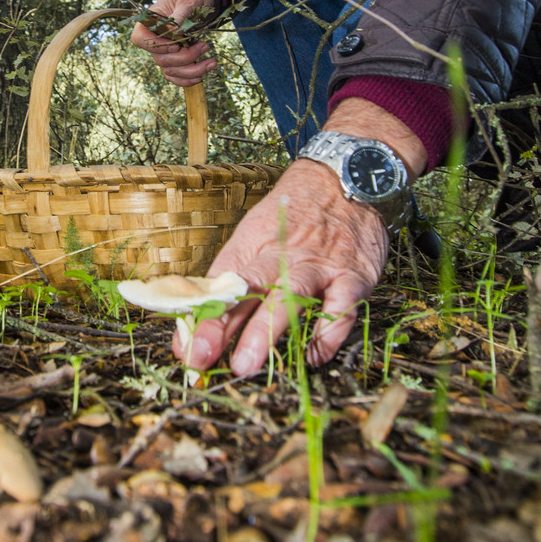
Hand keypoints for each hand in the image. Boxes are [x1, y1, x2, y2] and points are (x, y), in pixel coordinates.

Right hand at [130, 0, 222, 86]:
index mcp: (150, 21)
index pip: (140, 39)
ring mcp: (165, 50)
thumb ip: (180, 15)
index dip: (156, 47)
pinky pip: (176, 75)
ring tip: (212, 62)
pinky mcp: (176, 58)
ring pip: (170, 70)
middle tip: (205, 46)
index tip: (177, 45)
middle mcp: (154, 38)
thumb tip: (175, 32)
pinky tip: (202, 75)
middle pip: (160, 59)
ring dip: (191, 70)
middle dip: (185, 58)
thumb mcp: (189, 0)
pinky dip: (188, 79)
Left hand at [172, 158, 389, 375]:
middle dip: (226, 325)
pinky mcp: (353, 276)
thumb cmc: (296, 213)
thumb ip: (229, 282)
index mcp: (254, 243)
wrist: (346, 177)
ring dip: (266, 331)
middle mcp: (284, 255)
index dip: (203, 317)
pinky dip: (328, 334)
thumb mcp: (256, 233)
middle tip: (205, 357)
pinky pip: (342, 308)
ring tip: (247, 364)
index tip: (186, 350)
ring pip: (291, 296)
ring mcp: (319, 265)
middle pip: (250, 289)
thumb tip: (195, 330)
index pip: (223, 283)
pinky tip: (313, 356)